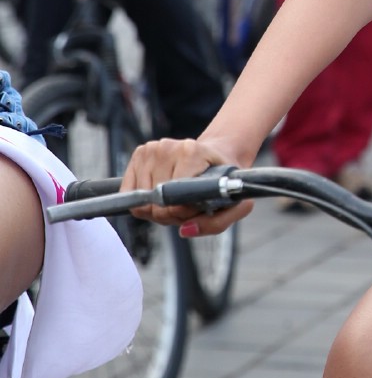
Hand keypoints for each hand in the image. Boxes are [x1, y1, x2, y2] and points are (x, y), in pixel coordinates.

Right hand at [123, 135, 253, 234]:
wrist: (218, 154)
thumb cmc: (224, 180)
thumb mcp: (236, 204)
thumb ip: (215, 224)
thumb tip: (185, 230)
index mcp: (191, 153)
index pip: (173, 202)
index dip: (182, 215)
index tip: (194, 209)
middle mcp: (167, 147)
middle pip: (155, 205)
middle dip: (170, 213)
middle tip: (186, 205)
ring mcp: (150, 148)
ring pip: (141, 202)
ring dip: (157, 208)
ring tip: (176, 197)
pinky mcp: (139, 153)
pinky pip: (128, 193)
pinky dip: (143, 200)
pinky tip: (160, 193)